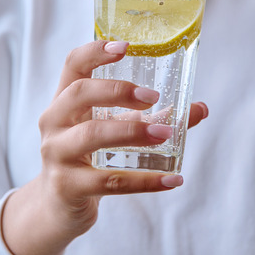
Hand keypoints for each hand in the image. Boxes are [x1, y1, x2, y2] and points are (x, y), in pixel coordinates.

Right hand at [1, 40, 208, 254]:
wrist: (59, 208)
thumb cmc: (88, 159)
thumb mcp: (114, 131)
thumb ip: (151, 117)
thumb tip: (200, 108)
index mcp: (64, 101)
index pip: (72, 65)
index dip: (95, 52)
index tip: (126, 46)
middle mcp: (54, 123)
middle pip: (79, 94)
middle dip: (117, 91)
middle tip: (153, 97)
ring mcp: (57, 155)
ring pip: (92, 135)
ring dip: (132, 131)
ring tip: (166, 133)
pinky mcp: (67, 187)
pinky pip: (108, 181)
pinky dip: (144, 180)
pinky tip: (171, 179)